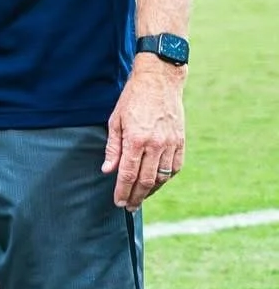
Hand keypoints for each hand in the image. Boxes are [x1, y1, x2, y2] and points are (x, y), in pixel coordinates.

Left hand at [102, 60, 186, 209]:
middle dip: (136, 196)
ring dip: (151, 191)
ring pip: (162, 177)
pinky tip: (158, 182)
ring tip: (141, 197)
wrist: (159, 81)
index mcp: (135, 139)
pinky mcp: (181, 141)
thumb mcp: (115, 120)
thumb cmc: (133, 99)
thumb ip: (113, 148)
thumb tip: (108, 170)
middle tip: (129, 207)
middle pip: (146, 180)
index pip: (128, 174)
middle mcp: (155, 144)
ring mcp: (170, 143)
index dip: (123, 191)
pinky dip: (166, 178)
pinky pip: (175, 167)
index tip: (119, 202)